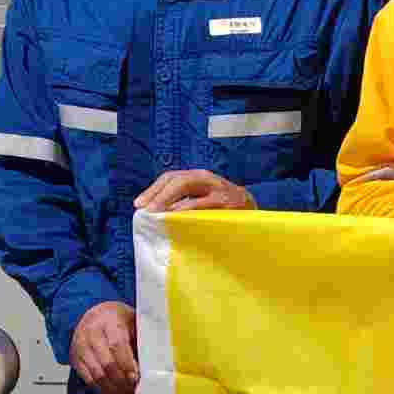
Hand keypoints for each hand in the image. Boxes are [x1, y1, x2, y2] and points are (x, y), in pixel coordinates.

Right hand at [69, 300, 141, 393]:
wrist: (95, 314)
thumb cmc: (118, 320)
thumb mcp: (133, 322)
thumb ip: (141, 340)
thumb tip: (153, 364)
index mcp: (108, 321)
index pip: (117, 345)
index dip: (127, 364)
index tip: (137, 377)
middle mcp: (91, 333)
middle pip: (107, 363)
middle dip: (123, 381)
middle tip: (135, 390)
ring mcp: (81, 347)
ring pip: (97, 374)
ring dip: (114, 389)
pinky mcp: (75, 358)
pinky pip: (88, 379)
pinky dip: (102, 390)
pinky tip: (115, 393)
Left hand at [135, 169, 254, 212]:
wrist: (254, 212)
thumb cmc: (223, 209)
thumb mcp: (203, 200)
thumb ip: (184, 202)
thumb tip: (156, 212)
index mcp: (198, 177)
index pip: (170, 178)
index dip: (153, 189)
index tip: (139, 204)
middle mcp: (206, 178)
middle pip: (175, 179)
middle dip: (157, 193)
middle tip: (144, 210)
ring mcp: (217, 187)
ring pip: (185, 184)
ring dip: (167, 198)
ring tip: (155, 212)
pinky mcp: (226, 200)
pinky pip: (201, 202)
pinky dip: (186, 208)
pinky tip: (175, 216)